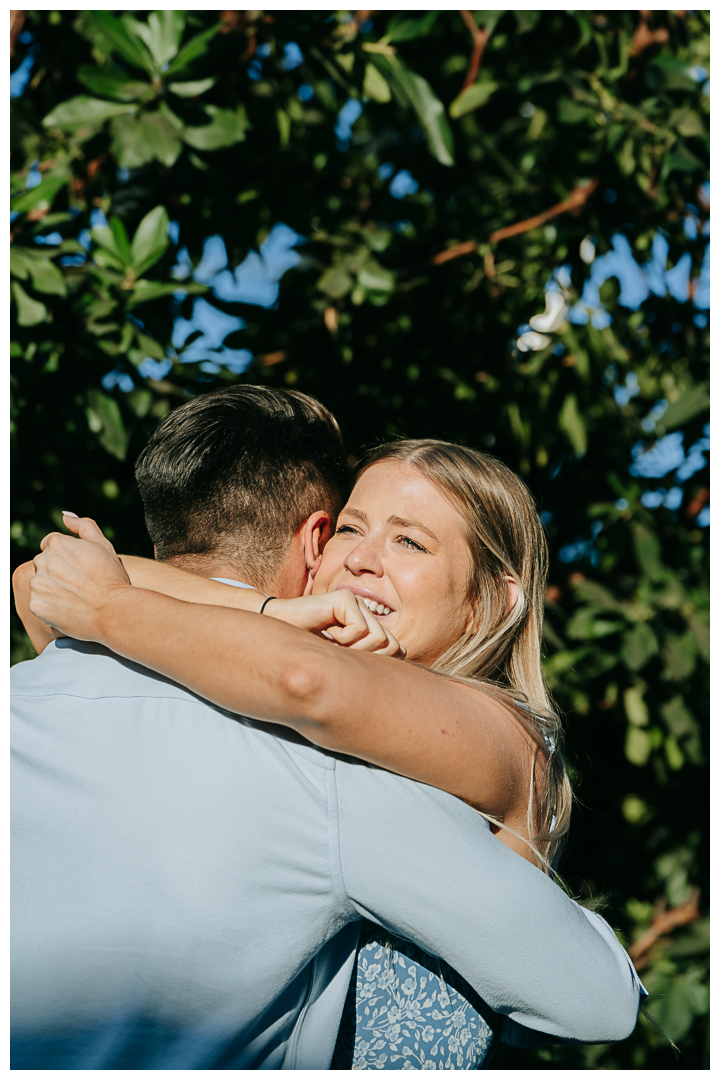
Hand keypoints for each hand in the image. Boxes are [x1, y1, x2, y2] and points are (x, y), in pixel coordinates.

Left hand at [29, 514, 131, 641]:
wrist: (113, 611)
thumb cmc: (111, 577)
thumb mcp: (103, 545)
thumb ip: (83, 526)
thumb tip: (65, 516)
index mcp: (56, 543)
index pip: (51, 545)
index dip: (68, 557)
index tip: (80, 568)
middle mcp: (42, 561)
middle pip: (44, 564)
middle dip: (58, 571)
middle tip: (80, 584)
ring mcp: (37, 584)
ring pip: (41, 584)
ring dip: (53, 588)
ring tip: (75, 597)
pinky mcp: (36, 605)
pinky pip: (40, 604)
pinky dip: (51, 606)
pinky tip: (69, 608)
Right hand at [264, 592, 405, 657]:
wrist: (278, 632)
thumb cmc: (308, 652)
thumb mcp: (343, 660)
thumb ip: (368, 660)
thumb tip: (402, 660)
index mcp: (368, 625)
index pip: (395, 648)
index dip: (376, 663)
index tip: (350, 663)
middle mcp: (366, 611)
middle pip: (389, 644)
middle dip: (364, 656)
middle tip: (340, 652)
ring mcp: (356, 602)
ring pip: (377, 637)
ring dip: (351, 648)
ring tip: (331, 641)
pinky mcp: (346, 598)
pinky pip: (359, 629)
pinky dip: (341, 638)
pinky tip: (326, 630)